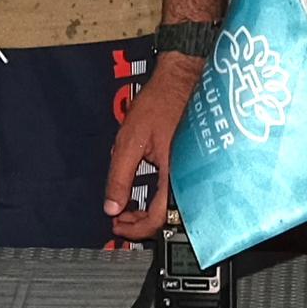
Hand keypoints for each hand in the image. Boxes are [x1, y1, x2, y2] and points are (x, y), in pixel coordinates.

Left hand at [104, 52, 202, 244]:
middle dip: (141, 223)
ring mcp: (195, 172)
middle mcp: (190, 178)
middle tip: (120, 216)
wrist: (184, 78)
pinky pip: (178, 192)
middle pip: (168, 219)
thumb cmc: (160, 102)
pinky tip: (146, 191)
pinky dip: (160, 199)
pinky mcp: (195, 165)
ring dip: (149, 212)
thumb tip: (111, 206)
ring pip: (174, 208)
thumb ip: (119, 176)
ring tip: (129, 204)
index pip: (158, 220)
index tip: (117, 224)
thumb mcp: (130, 140)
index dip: (135, 229)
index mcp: (175, 175)